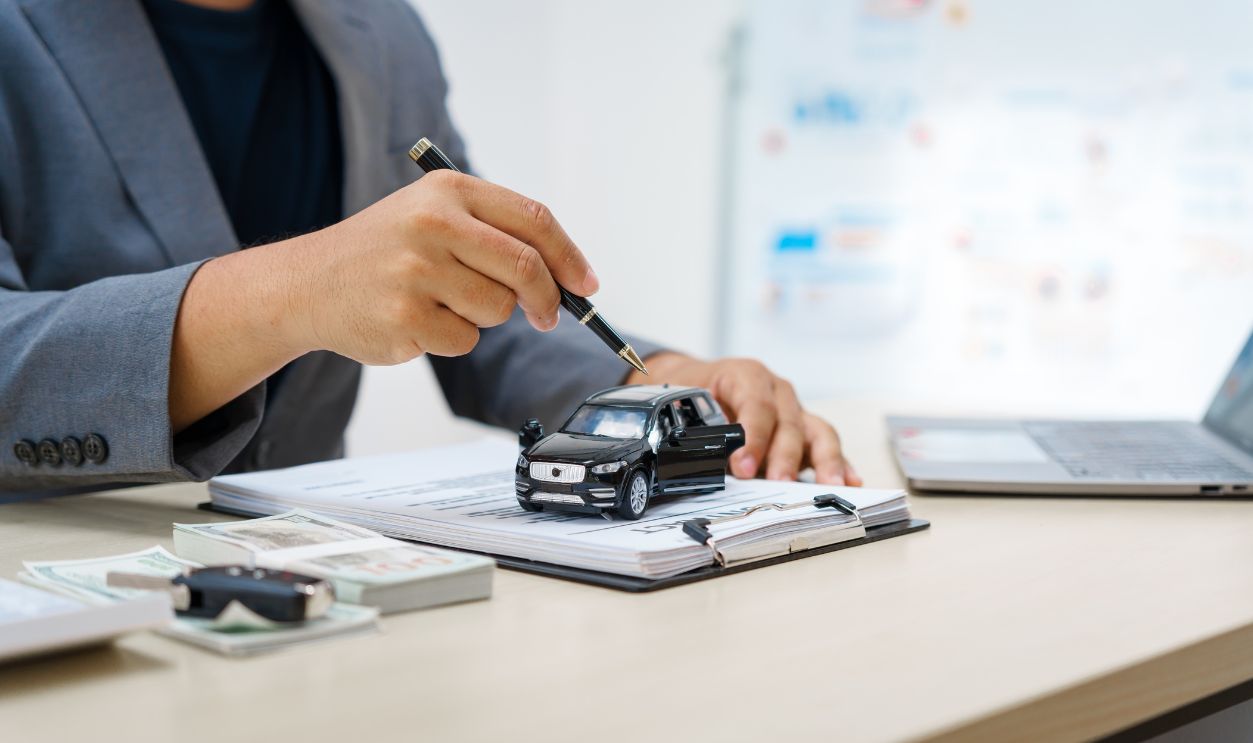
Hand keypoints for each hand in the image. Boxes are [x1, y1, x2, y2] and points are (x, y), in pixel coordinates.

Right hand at [284, 170, 596, 363]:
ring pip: (498, 309)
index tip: (586, 284)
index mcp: (447, 190)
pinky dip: (452, 338)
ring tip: (441, 301)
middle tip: (546, 316)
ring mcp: (417, 271)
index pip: (533, 218)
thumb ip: (494, 233)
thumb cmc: (384, 251)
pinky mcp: (406, 316)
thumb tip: (567, 277)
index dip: (569, 255)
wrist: (307, 283)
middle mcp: (433, 224)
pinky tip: (417, 320)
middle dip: (547, 299)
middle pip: (526, 267)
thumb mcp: (431, 215)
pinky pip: (465, 339)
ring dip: (483, 317)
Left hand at [627, 353, 861, 485]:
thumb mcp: (683, 401)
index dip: (753, 437)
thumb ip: (694, 427)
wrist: (694, 382)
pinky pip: (824, 446)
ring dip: (824, 460)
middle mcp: (777, 391)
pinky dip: (839, 463)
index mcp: (747, 376)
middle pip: (789, 423)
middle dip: (784, 456)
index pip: (757, 406)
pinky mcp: (801, 433)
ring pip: (817, 432)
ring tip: (830, 485)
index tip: (743, 467)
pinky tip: (850, 481)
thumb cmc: (690, 391)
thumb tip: (698, 461)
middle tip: (778, 482)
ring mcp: (793, 411)